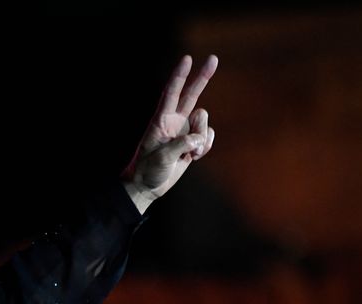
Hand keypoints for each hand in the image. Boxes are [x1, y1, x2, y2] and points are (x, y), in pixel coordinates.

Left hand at [122, 54, 217, 213]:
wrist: (147, 187)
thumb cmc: (147, 170)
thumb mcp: (161, 158)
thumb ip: (181, 144)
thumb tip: (199, 139)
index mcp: (160, 121)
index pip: (171, 93)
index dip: (179, 76)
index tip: (187, 59)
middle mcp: (174, 122)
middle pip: (191, 94)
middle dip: (202, 77)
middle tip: (214, 58)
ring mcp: (184, 131)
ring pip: (204, 122)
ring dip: (203, 138)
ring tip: (189, 154)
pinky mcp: (192, 143)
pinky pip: (208, 137)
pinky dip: (206, 146)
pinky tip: (193, 157)